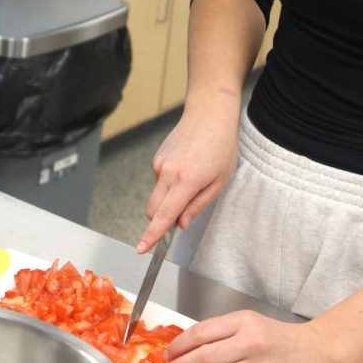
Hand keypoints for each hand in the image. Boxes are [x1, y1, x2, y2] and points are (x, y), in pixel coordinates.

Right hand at [136, 110, 237, 252]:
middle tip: (183, 215)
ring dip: (168, 200)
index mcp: (186, 181)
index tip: (141, 249)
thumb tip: (181, 224)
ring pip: (156, 196)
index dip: (152, 235)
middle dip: (161, 221)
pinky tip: (187, 169)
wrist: (209, 114)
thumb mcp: (219, 181)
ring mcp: (159, 164)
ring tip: (193, 181)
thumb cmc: (221, 145)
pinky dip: (169, 185)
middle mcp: (167, 173)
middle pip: (153, 210)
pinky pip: (159, 181)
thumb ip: (197, 205)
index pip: (163, 215)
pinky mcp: (157, 158)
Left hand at [162, 311, 346, 362]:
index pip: (201, 332)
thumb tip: (188, 348)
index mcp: (242, 321)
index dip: (179, 345)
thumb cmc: (279, 338)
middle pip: (203, 356)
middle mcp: (249, 341)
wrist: (316, 353)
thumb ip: (222, 333)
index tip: (168, 353)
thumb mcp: (250, 324)